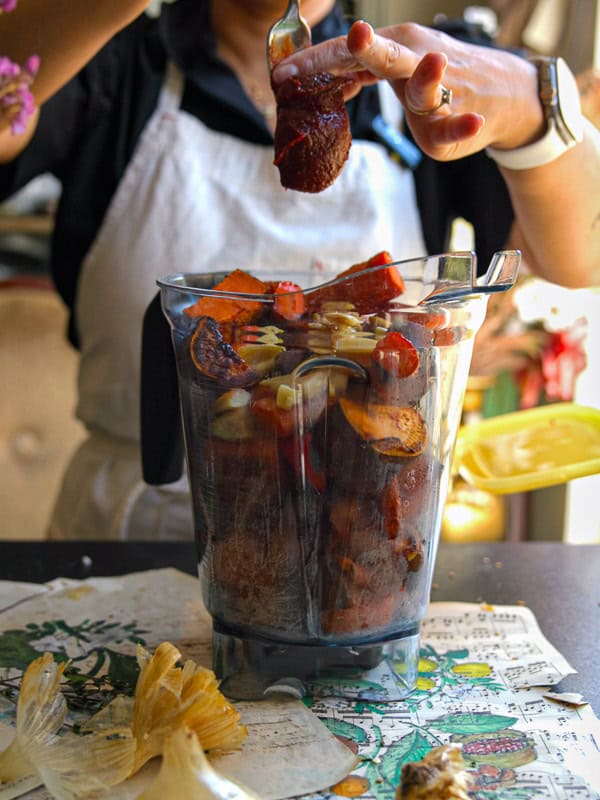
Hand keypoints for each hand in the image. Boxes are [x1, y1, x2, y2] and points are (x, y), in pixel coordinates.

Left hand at [272, 20, 544, 161]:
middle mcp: (417, 60)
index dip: (317, 65)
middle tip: (355, 35)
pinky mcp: (464, 116)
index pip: (348, 56)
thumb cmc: (439, 87)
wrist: (502, 96)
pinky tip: (472, 122)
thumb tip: (317, 84)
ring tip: (432, 65)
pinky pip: (462, 124)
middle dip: (370, 47)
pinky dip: (466, 124)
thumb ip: (361, 78)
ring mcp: (444, 87)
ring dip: (429, 77)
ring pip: (429, 85)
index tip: (282, 76)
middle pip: (387, 55)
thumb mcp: (396, 76)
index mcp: (393, 51)